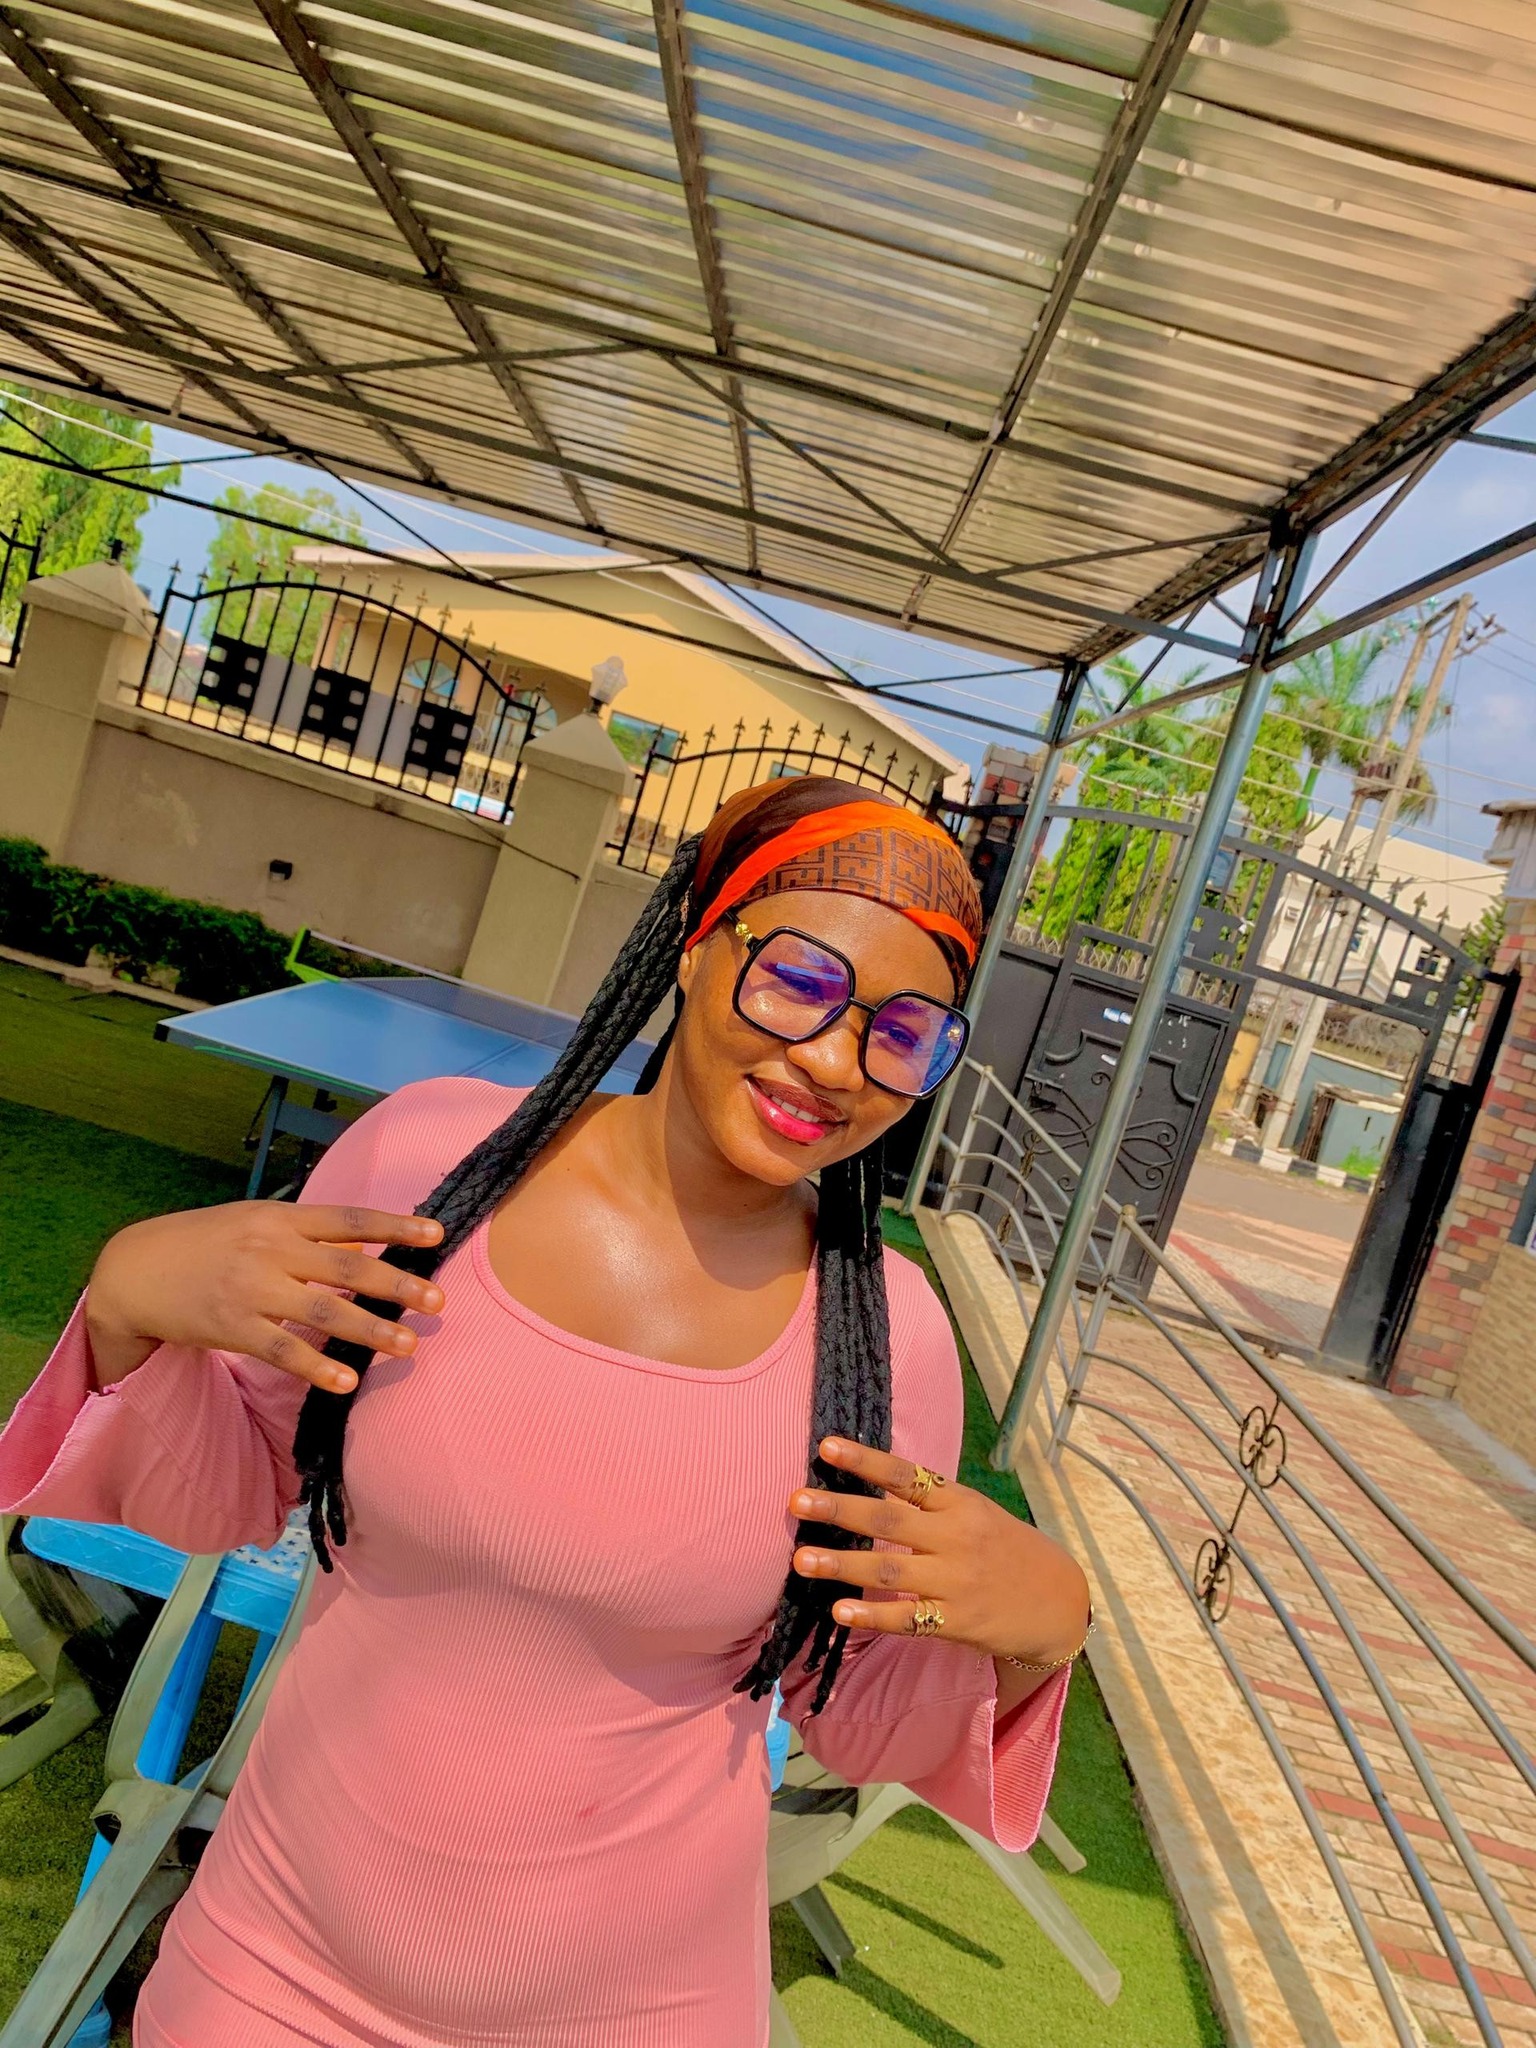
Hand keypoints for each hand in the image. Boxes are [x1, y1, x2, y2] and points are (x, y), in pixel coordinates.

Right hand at [85, 1202, 444, 1391]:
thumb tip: (366, 1247)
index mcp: (281, 1218)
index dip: (395, 1226)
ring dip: (370, 1330)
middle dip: (396, 1285)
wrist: (136, 1270)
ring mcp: (251, 1290)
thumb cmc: (208, 1242)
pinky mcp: (232, 1328)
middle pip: (346, 1267)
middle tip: (437, 1301)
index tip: (437, 1233)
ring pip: (323, 1311)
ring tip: (408, 1343)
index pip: (349, 1219)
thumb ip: (306, 1233)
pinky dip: (317, 1366)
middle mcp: (270, 1250)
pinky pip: (282, 1351)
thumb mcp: (256, 1220)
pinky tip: (346, 1381)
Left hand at [790, 1437, 1090, 1673]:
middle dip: (839, 1510)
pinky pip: (907, 1619)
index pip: (905, 1475)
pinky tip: (839, 1612)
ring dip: (841, 1565)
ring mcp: (955, 1580)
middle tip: (796, 1500)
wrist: (1057, 1600)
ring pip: (889, 1570)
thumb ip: (928, 1501)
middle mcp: (955, 1537)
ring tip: (799, 1560)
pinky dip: (872, 1615)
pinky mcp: (956, 1621)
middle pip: (888, 1521)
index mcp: (958, 1503)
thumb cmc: (1004, 1548)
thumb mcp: (974, 1512)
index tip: (825, 1447)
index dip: (865, 1460)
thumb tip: (869, 1480)